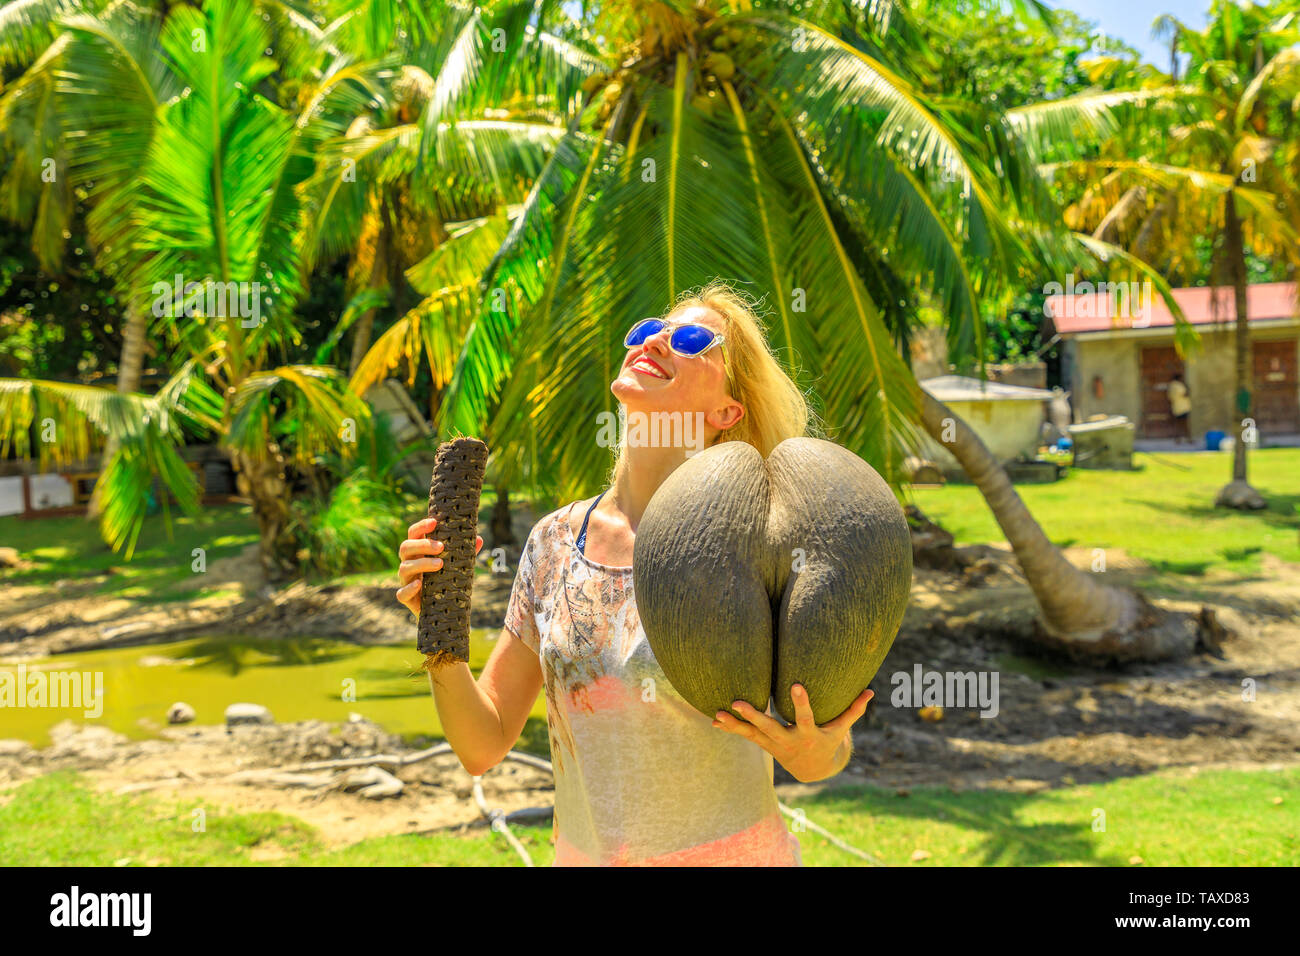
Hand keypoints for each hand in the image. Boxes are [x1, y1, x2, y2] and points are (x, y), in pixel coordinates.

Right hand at [395, 516, 483, 614]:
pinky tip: (420, 585)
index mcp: (418, 552)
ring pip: (404, 568)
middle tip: (441, 547)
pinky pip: (402, 593)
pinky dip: (410, 588)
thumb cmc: (446, 580)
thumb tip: (478, 539)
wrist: (441, 610)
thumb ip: (466, 553)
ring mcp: (405, 580)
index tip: (434, 522)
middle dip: (423, 545)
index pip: (414, 534)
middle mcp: (409, 563)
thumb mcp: (457, 565)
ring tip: (440, 564)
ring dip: (422, 564)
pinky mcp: (406, 598)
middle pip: (405, 547)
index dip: (421, 526)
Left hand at [712, 684, 872, 783]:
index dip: (801, 702)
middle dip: (754, 716)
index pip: (805, 717)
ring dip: (735, 725)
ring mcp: (774, 745)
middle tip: (738, 702)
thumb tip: (871, 691)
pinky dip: (731, 729)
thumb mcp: (840, 729)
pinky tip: (715, 721)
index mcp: (809, 735)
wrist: (814, 771)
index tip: (796, 684)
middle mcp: (789, 741)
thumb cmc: (828, 742)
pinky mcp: (765, 745)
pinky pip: (746, 737)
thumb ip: (853, 710)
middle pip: (770, 727)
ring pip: (752, 734)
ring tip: (718, 714)